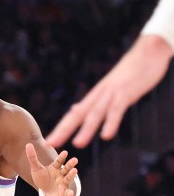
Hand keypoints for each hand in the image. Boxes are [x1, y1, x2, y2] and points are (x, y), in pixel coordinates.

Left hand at [25, 144, 77, 195]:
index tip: (65, 152)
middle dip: (70, 164)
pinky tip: (70, 194)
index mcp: (55, 167)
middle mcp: (61, 174)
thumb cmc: (42, 178)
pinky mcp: (64, 192)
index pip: (59, 161)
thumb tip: (28, 144)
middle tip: (75, 159)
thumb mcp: (36, 168)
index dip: (62, 157)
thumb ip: (32, 157)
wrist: (47, 192)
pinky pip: (67, 193)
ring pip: (68, 178)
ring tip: (75, 171)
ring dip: (72, 175)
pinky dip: (70, 193)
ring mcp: (63, 182)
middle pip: (66, 168)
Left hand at [47, 35, 173, 148]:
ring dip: (86, 129)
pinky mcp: (126, 92)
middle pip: (78, 114)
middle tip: (50, 144)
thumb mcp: (108, 89)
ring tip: (78, 144)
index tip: (48, 143)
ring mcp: (112, 93)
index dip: (60, 129)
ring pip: (96, 113)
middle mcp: (99, 95)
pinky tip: (107, 135)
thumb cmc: (129, 72)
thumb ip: (92, 102)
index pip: (73, 115)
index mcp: (94, 96)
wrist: (148, 51)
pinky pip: (117, 109)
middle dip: (63, 130)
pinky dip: (111, 122)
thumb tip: (74, 110)